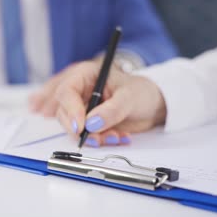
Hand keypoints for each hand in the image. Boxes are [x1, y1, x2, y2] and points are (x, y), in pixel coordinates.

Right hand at [32, 60, 166, 146]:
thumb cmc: (141, 92)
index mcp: (85, 75)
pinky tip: (117, 138)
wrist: (152, 106)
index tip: (81, 127)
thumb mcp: (129, 97)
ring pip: (74, 128)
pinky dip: (100, 141)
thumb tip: (92, 123)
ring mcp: (83, 109)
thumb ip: (112, 110)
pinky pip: (86, 136)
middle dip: (80, 129)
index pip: (66, 91)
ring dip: (93, 137)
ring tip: (115, 137)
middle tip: (97, 138)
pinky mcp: (88, 124)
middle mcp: (80, 92)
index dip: (70, 110)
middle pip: (64, 112)